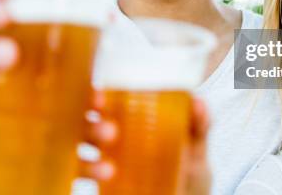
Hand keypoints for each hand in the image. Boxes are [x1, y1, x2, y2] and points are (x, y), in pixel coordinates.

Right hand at [81, 91, 210, 194]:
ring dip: (90, 162)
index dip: (93, 97)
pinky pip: (86, 180)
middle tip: (111, 132)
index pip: (102, 102)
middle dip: (91, 127)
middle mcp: (107, 138)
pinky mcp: (104, 187)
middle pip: (85, 127)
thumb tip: (198, 101)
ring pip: (82, 158)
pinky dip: (91, 177)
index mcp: (125, 117)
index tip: (99, 97)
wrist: (188, 194)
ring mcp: (102, 164)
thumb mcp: (195, 141)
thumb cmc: (187, 159)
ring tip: (108, 169)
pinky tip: (105, 177)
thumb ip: (198, 123)